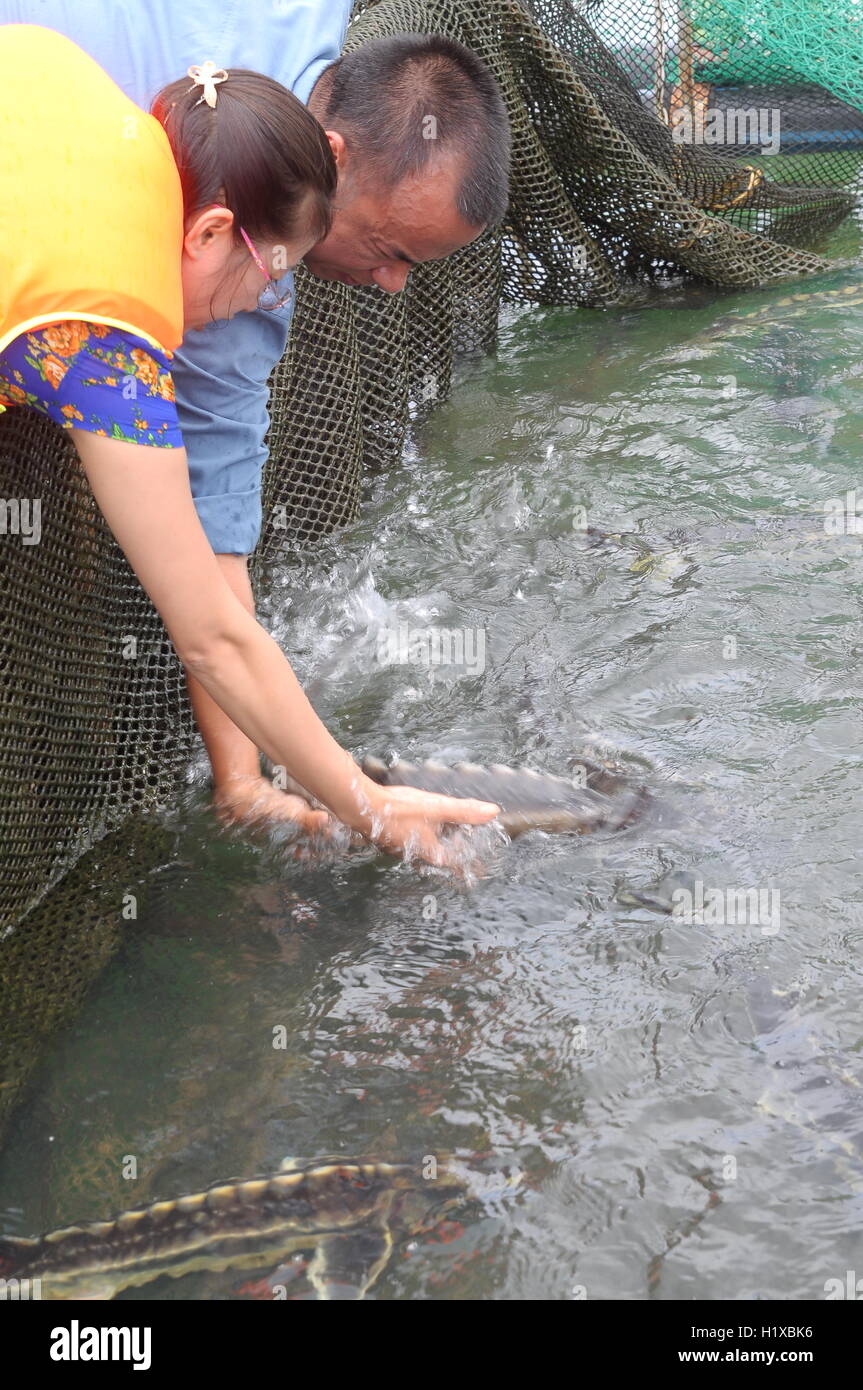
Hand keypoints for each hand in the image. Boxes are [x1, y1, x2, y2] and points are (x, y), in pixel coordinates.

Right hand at [361, 780, 499, 867]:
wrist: (362, 806)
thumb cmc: (399, 810)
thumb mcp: (438, 808)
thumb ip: (465, 811)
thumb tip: (492, 812)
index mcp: (430, 851)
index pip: (456, 863)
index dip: (469, 866)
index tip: (478, 872)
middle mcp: (416, 854)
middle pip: (440, 858)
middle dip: (453, 858)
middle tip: (465, 857)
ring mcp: (401, 847)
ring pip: (424, 850)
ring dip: (436, 846)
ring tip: (446, 842)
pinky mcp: (390, 837)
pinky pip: (412, 841)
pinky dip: (422, 836)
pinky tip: (420, 826)